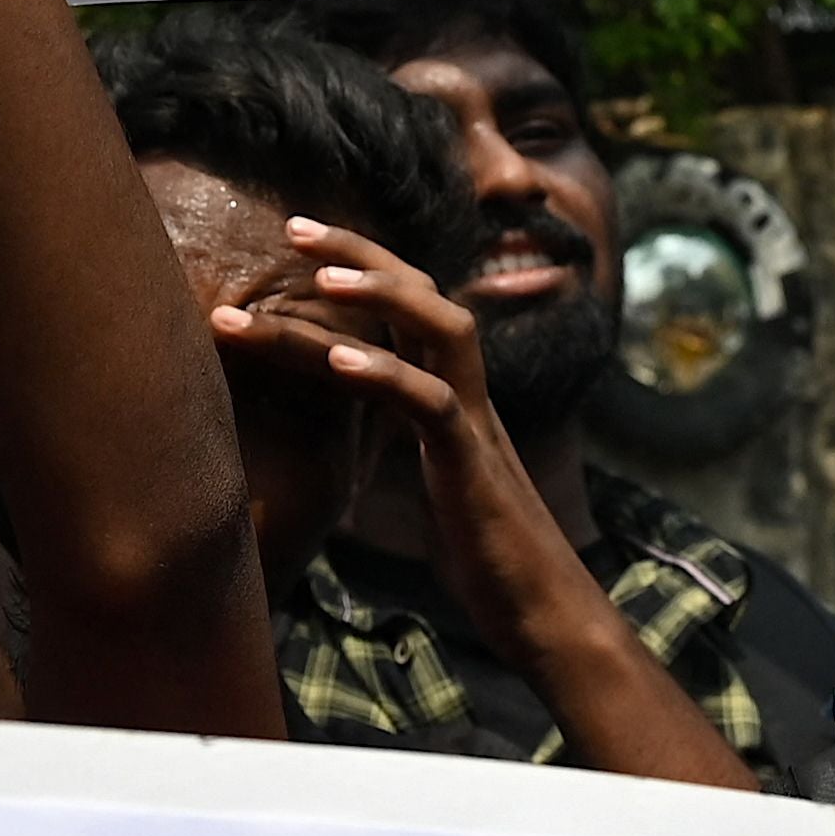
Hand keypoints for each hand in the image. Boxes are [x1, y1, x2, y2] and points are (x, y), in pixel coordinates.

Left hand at [217, 219, 546, 606]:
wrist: (541, 610)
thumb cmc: (483, 554)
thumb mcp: (428, 482)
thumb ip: (398, 442)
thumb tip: (341, 433)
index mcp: (450, 395)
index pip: (407, 307)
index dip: (357, 265)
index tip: (297, 239)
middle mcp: (466, 394)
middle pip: (422, 293)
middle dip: (359, 252)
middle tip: (293, 224)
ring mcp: (474, 424)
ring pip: (438, 328)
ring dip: (379, 293)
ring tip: (317, 274)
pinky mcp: (471, 466)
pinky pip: (432, 404)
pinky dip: (388, 374)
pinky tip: (342, 360)